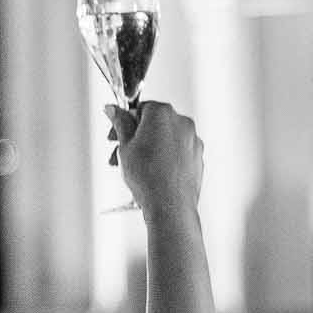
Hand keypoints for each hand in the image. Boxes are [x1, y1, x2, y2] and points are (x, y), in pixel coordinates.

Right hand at [109, 100, 203, 216]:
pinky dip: (164, 157)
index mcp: (162, 113)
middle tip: (120, 151)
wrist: (170, 205)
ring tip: (133, 167)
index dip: (124, 121)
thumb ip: (120, 122)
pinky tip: (151, 172)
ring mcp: (192, 140)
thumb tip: (115, 110)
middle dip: (135, 136)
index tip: (116, 132)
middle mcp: (182, 122)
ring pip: (165, 138)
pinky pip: (176, 151)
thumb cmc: (148, 176)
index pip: (140, 107)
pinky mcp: (197, 157)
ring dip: (148, 148)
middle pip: (153, 123)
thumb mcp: (124, 145)